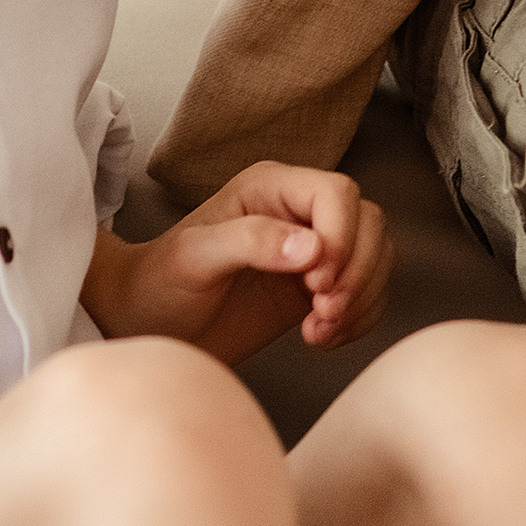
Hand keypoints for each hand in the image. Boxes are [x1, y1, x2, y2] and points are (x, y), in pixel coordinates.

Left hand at [84, 168, 393, 365]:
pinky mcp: (317, 287)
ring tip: (319, 329)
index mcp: (269, 188)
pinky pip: (367, 293)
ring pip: (376, 256)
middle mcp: (296, 211)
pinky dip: (359, 319)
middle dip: (356, 273)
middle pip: (368, 223)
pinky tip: (322, 338)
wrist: (149, 329)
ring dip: (361, 299)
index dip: (341, 238)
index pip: (337, 194)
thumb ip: (250, 242)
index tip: (317, 283)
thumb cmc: (158, 285)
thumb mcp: (194, 259)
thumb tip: (312, 247)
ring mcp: (311, 250)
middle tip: (321, 312)